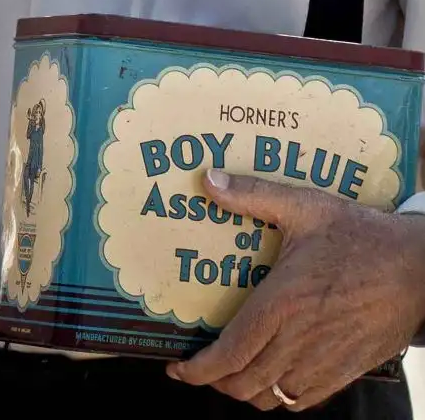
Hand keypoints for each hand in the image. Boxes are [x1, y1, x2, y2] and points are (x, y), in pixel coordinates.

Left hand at [168, 168, 424, 409]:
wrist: (419, 266)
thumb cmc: (361, 235)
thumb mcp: (305, 207)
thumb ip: (253, 195)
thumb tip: (207, 180)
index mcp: (281, 305)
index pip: (229, 354)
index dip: (198, 370)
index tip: (177, 368)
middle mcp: (299, 340)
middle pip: (243, 383)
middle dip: (214, 381)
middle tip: (200, 367)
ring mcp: (325, 361)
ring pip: (272, 397)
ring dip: (245, 391)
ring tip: (231, 373)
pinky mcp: (348, 370)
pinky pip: (304, 400)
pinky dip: (280, 397)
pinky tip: (272, 377)